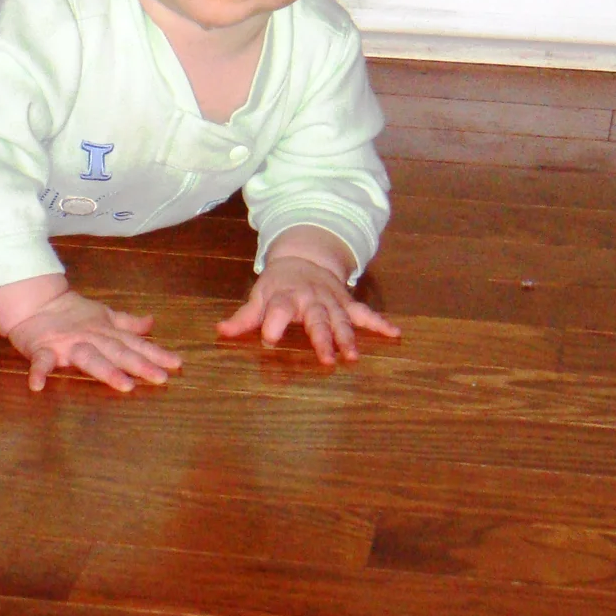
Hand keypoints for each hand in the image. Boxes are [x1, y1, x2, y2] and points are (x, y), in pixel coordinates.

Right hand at [0, 283, 182, 392]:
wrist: (34, 302)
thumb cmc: (72, 314)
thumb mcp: (103, 316)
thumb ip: (128, 324)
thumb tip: (152, 323)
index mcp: (106, 332)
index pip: (134, 344)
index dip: (156, 354)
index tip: (177, 364)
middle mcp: (91, 338)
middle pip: (118, 352)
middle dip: (140, 365)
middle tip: (161, 378)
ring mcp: (67, 344)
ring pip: (89, 358)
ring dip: (106, 370)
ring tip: (124, 385)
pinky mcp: (42, 349)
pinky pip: (40, 362)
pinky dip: (38, 372)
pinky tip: (38, 386)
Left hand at [217, 254, 399, 362]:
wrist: (306, 256)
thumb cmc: (279, 283)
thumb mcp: (259, 295)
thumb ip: (244, 317)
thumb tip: (220, 332)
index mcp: (285, 296)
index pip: (278, 308)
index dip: (272, 322)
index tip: (268, 338)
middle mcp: (310, 299)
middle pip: (316, 318)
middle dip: (321, 337)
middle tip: (326, 359)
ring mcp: (332, 301)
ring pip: (341, 320)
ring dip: (348, 337)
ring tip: (353, 355)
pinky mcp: (347, 303)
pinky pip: (365, 313)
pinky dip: (380, 323)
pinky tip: (395, 334)